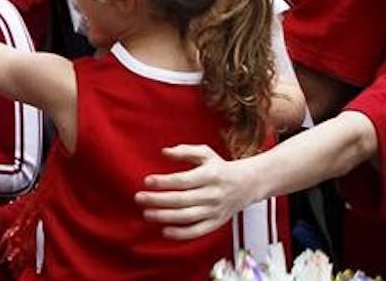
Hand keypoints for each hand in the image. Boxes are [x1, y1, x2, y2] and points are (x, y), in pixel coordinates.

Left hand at [135, 144, 257, 239]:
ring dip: (164, 217)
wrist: (246, 184)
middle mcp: (213, 194)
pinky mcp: (216, 223)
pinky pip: (197, 231)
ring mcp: (215, 210)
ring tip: (146, 213)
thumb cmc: (219, 167)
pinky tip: (164, 230)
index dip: (163, 182)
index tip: (147, 181)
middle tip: (139, 198)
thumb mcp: (205, 153)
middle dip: (157, 200)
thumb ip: (184, 151)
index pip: (182, 180)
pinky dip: (180, 234)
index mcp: (210, 175)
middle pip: (181, 200)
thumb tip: (164, 152)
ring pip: (187, 217)